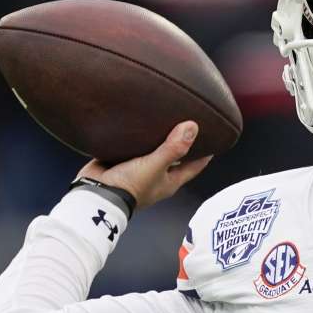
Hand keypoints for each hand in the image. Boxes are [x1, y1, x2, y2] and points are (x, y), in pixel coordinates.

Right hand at [76, 121, 212, 210]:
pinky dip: (136, 138)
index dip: (205, 154)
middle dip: (182, 143)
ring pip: (153, 151)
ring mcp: (138, 170)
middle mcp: (156, 176)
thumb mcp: (155, 165)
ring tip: (164, 118)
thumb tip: (193, 127)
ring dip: (157, 139)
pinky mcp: (120, 163)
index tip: (215, 138)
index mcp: (169, 181)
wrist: (96, 194)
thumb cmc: (130, 186)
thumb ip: (173, 148)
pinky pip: (132, 148)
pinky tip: (138, 123)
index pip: (194, 166)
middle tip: (188, 122)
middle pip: (175, 157)